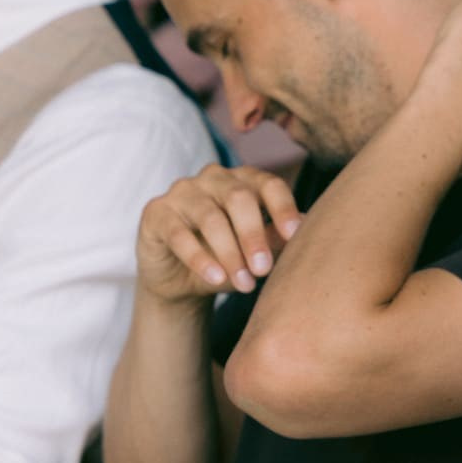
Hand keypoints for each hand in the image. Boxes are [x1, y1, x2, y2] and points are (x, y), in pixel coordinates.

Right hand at [137, 164, 304, 300]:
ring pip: (210, 216)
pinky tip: (215, 278)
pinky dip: (199, 258)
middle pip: (240, 197)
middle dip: (254, 235)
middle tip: (264, 269)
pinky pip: (178, 233)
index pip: (269, 185)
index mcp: (245, 180)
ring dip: (229, 253)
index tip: (295, 235)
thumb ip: (274, 240)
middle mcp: (214, 178)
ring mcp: (183, 191)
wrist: (180, 282)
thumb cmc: (227, 260)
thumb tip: (305, 228)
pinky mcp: (156, 212)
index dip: (283, 208)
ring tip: (244, 284)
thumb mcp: (254, 254)